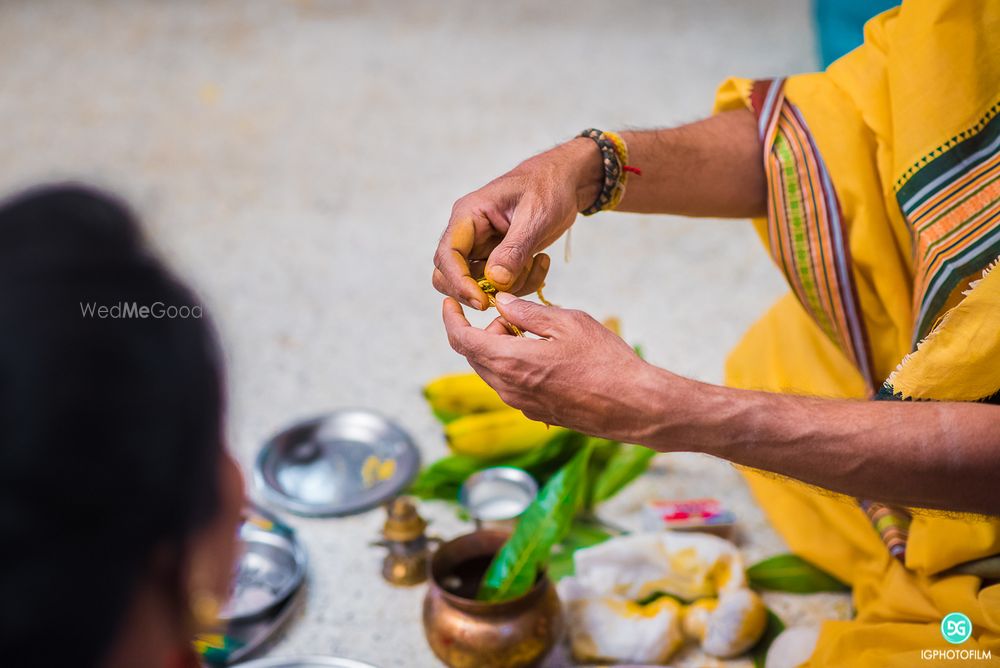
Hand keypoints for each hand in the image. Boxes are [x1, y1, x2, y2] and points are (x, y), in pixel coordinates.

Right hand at [433, 138, 601, 309]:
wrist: (564, 182)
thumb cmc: (548, 187)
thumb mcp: (535, 216)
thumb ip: (514, 249)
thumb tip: (494, 280)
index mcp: (468, 215)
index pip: (447, 255)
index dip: (459, 283)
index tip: (483, 301)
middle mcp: (469, 232)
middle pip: (449, 275)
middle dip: (476, 290)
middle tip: (508, 293)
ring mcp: (481, 247)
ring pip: (476, 284)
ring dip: (506, 287)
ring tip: (535, 264)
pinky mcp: (497, 258)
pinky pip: (498, 283)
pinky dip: (520, 283)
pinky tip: (540, 262)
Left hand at [441, 292, 670, 441]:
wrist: (635, 406)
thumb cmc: (606, 361)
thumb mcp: (567, 322)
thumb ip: (528, 313)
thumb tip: (502, 304)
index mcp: (510, 362)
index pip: (462, 340)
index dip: (451, 318)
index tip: (450, 302)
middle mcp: (509, 389)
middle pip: (474, 356)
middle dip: (484, 330)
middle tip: (513, 315)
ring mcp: (522, 405)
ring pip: (492, 371)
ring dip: (501, 349)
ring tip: (536, 334)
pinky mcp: (537, 413)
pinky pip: (511, 385)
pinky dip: (516, 366)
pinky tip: (547, 356)